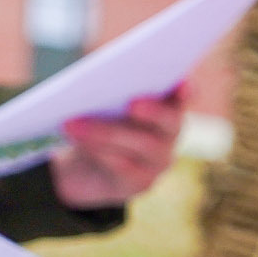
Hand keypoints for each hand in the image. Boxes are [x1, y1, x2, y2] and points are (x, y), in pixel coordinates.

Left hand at [50, 91, 184, 208]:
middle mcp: (169, 133)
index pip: (183, 95)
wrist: (88, 168)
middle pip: (169, 121)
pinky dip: (98, 151)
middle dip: (154, 112)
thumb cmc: (99, 120)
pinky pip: (123, 167)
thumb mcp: (103, 100)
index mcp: (166, 105)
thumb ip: (109, 83)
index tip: (182, 83)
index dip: (186, 90)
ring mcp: (159, 161)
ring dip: (104, 132)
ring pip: (141, 144)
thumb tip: (94, 74)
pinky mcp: (141, 182)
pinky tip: (77, 139)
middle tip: (132, 103)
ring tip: (72, 122)